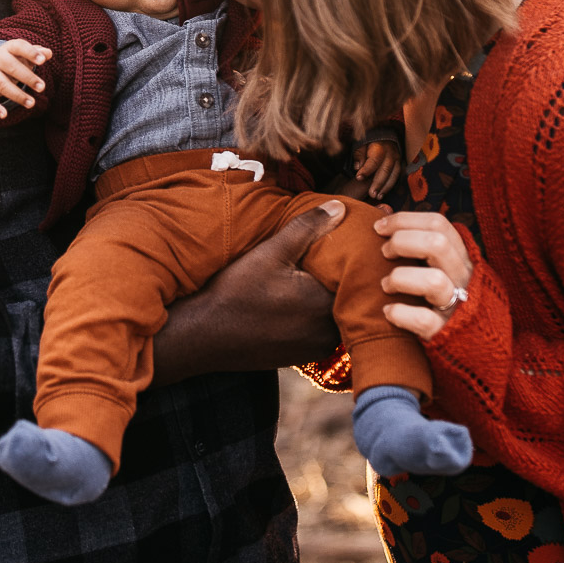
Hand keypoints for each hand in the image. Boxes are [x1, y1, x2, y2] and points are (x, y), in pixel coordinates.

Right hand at [0, 39, 51, 117]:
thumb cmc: (15, 60)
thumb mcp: (25, 54)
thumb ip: (38, 53)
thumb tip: (48, 53)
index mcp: (9, 48)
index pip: (19, 47)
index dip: (30, 53)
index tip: (43, 61)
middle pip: (12, 67)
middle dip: (28, 78)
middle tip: (42, 87)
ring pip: (3, 84)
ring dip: (17, 95)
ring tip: (32, 103)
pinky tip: (4, 115)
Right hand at [152, 204, 343, 384]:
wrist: (203, 336)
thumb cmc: (235, 293)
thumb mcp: (270, 252)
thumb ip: (307, 228)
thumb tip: (339, 207)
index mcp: (326, 306)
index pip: (359, 279)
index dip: (360, 258)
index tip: (358, 242)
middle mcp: (328, 333)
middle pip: (349, 298)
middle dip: (346, 277)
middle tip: (338, 254)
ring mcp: (316, 348)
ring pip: (336, 315)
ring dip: (331, 297)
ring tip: (321, 273)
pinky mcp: (302, 355)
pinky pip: (321, 329)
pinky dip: (317, 313)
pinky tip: (301, 297)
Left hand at [353, 139, 401, 201]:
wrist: (384, 139)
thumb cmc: (370, 144)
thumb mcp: (361, 145)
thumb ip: (359, 155)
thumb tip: (357, 167)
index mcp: (380, 148)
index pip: (373, 161)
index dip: (366, 170)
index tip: (359, 178)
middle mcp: (390, 154)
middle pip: (385, 170)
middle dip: (378, 183)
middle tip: (371, 194)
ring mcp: (397, 160)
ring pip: (393, 175)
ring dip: (386, 187)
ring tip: (378, 197)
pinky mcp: (400, 165)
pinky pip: (397, 177)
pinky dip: (391, 186)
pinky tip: (383, 193)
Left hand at [373, 210, 472, 344]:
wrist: (478, 351)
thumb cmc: (446, 299)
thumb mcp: (441, 268)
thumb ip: (417, 242)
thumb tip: (383, 211)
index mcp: (462, 258)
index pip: (439, 224)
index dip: (404, 220)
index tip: (378, 227)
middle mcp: (465, 279)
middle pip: (437, 243)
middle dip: (402, 241)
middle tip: (384, 253)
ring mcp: (459, 307)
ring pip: (434, 281)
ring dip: (400, 278)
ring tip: (386, 285)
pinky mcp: (447, 334)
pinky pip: (424, 320)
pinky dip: (401, 314)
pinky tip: (388, 312)